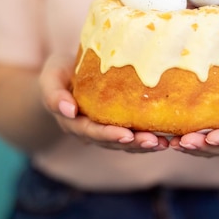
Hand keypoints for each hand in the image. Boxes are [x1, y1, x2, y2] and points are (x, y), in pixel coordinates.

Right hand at [39, 54, 168, 152]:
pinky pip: (135, 135)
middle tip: (154, 141)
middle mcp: (90, 132)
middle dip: (133, 143)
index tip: (126, 134)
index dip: (108, 135)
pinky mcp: (119, 124)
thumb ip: (53, 94)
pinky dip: (150, 137)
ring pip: (126, 143)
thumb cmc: (58, 72)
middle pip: (113, 142)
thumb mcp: (50, 78)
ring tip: (164, 142)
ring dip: (145, 145)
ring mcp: (105, 130)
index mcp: (73, 123)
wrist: (67, 73)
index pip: (91, 132)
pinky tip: (168, 136)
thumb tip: (68, 110)